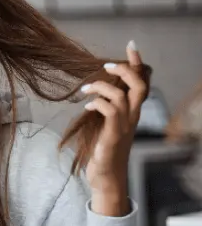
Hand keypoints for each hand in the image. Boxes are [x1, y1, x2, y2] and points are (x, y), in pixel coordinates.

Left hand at [81, 41, 148, 215]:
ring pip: (122, 96)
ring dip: (102, 87)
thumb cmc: (102, 153)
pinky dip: (97, 104)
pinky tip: (86, 108)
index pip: (141, 84)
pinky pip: (110, 112)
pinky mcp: (112, 136)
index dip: (138, 65)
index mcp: (131, 114)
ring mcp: (123, 128)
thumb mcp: (103, 127)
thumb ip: (103, 111)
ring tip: (85, 88)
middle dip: (125, 70)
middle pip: (139, 86)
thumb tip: (91, 94)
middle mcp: (131, 119)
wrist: (106, 179)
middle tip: (106, 65)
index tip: (131, 46)